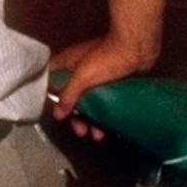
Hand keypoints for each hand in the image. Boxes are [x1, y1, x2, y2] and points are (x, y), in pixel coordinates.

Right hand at [44, 33, 158, 139]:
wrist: (138, 49)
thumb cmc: (107, 58)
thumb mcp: (82, 77)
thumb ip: (68, 96)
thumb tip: (57, 115)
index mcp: (67, 64)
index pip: (49, 81)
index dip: (48, 98)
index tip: (53, 114)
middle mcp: (78, 72)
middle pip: (69, 98)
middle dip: (74, 117)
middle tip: (80, 131)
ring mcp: (95, 79)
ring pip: (86, 103)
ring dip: (89, 121)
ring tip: (96, 136)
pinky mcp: (110, 84)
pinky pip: (102, 104)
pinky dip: (102, 117)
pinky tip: (105, 130)